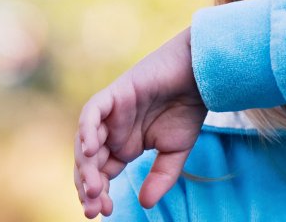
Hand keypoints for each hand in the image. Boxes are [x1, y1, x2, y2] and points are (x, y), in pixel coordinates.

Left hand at [74, 28, 207, 218]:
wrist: (198, 78)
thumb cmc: (188, 110)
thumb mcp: (175, 152)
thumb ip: (160, 177)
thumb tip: (144, 204)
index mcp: (124, 145)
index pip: (102, 173)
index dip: (99, 194)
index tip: (105, 212)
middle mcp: (112, 131)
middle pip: (89, 162)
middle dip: (88, 186)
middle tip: (95, 209)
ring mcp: (111, 113)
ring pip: (86, 141)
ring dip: (86, 166)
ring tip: (94, 188)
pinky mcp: (114, 94)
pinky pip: (92, 113)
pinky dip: (87, 130)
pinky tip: (91, 151)